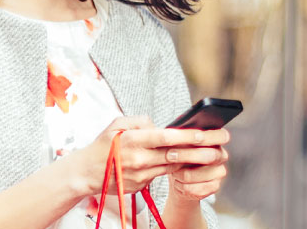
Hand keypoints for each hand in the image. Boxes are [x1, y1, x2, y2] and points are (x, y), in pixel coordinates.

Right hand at [73, 117, 230, 194]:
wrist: (86, 173)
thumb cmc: (102, 146)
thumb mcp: (115, 125)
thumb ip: (139, 121)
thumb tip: (159, 124)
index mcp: (133, 140)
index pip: (166, 138)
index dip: (187, 136)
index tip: (205, 134)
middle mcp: (139, 159)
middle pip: (175, 156)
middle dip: (200, 152)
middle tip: (219, 149)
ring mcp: (141, 175)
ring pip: (172, 167)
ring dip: (192, 163)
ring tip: (211, 156)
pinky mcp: (142, 185)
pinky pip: (162, 175)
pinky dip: (175, 169)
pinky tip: (189, 165)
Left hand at [164, 128, 229, 200]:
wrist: (178, 181)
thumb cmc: (177, 157)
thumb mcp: (175, 143)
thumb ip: (175, 134)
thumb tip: (156, 125)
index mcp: (214, 141)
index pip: (222, 136)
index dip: (208, 137)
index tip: (192, 138)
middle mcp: (220, 156)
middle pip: (209, 156)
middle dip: (186, 155)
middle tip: (170, 155)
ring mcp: (219, 173)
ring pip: (198, 174)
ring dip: (180, 174)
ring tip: (173, 171)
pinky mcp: (214, 187)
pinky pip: (196, 189)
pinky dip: (182, 186)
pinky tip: (179, 182)